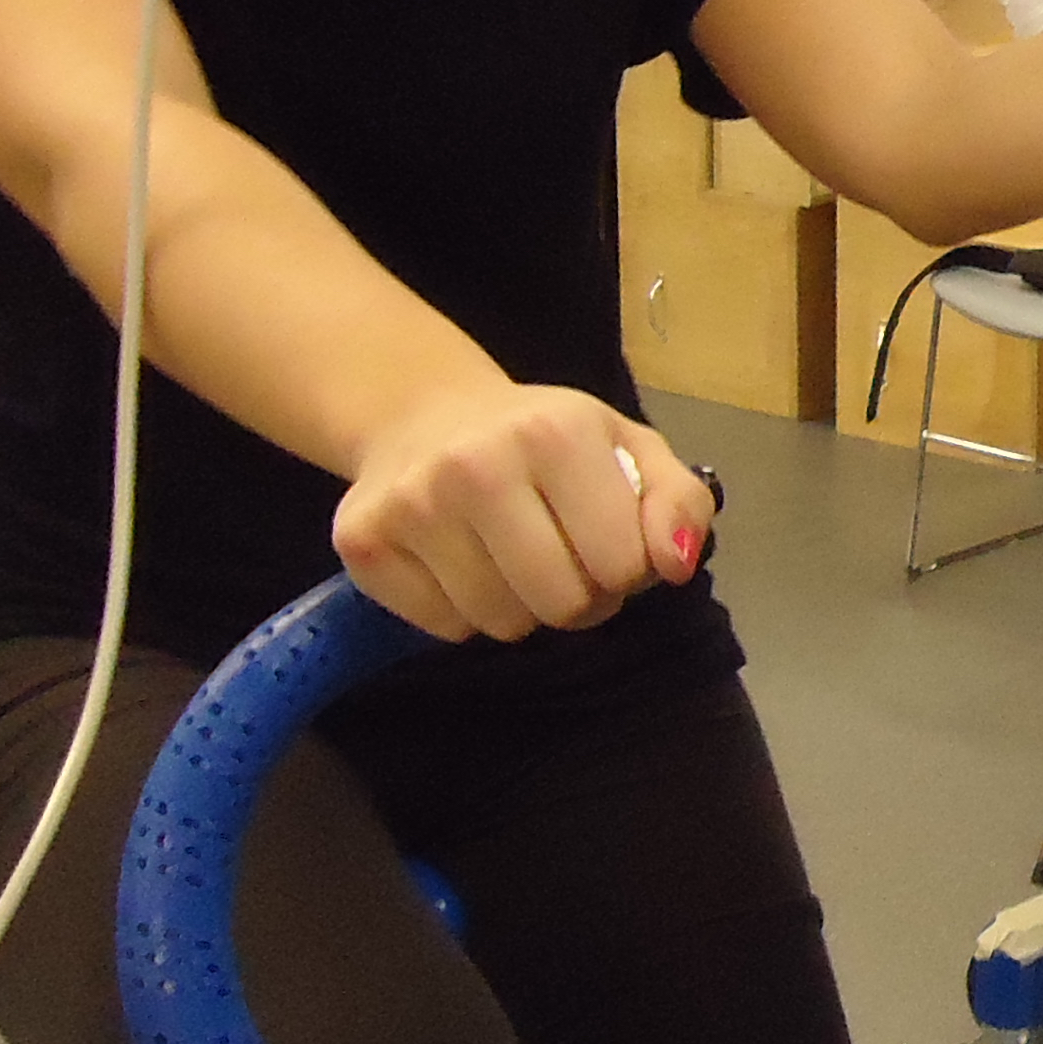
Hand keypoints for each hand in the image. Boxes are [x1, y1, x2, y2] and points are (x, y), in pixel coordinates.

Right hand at [334, 383, 709, 642]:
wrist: (422, 414)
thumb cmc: (544, 442)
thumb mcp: (629, 449)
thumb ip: (679, 502)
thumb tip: (676, 564)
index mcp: (556, 432)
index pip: (623, 565)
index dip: (625, 572)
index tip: (605, 546)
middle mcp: (477, 463)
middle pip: (562, 605)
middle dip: (576, 600)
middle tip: (561, 563)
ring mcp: (412, 503)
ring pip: (502, 625)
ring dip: (519, 609)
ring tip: (511, 560)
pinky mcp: (363, 541)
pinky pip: (445, 628)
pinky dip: (463, 614)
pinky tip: (459, 563)